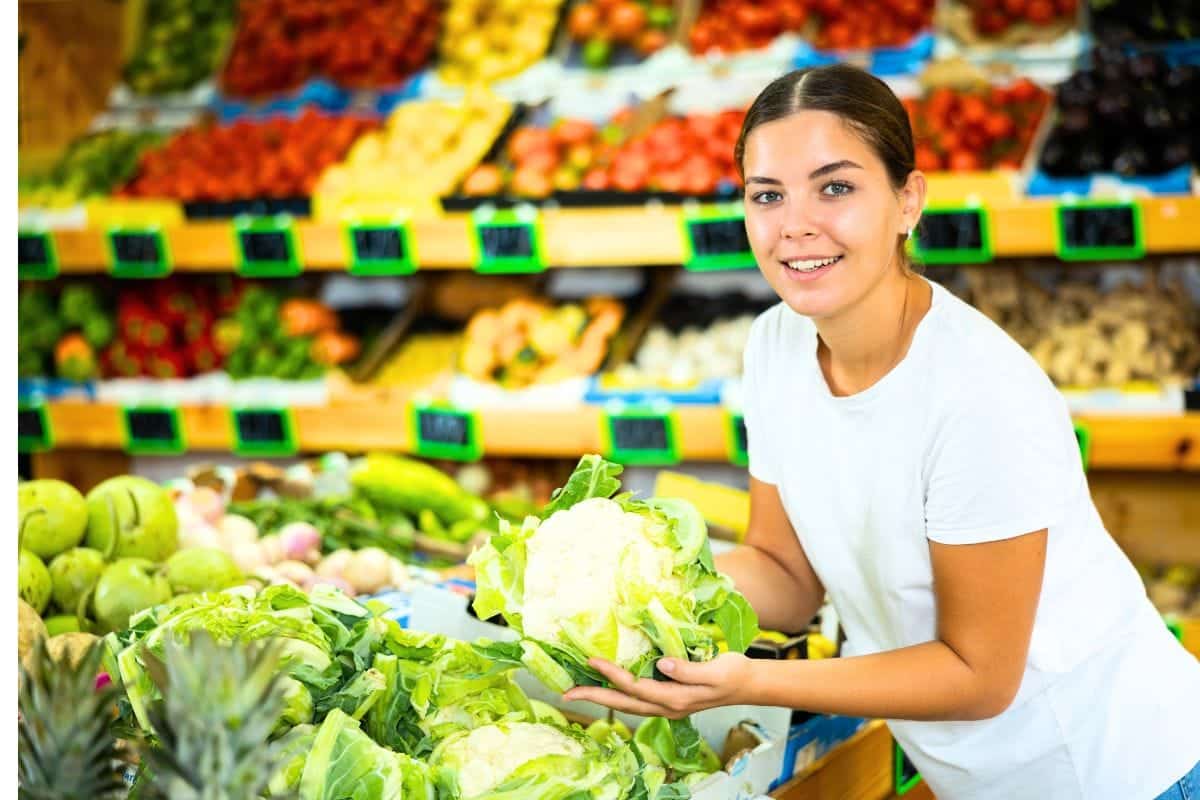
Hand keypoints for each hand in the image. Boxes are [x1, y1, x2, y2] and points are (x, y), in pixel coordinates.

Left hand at [562, 653, 752, 719]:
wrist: (748, 685)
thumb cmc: (734, 674)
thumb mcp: (716, 670)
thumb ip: (688, 670)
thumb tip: (661, 665)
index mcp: (675, 698)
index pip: (635, 687)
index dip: (612, 674)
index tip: (592, 661)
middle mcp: (667, 706)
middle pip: (623, 703)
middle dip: (594, 697)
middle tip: (566, 692)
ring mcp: (667, 705)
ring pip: (627, 705)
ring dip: (602, 698)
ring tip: (578, 692)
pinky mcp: (669, 699)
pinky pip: (636, 700)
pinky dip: (618, 694)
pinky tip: (608, 686)